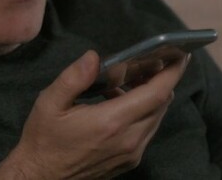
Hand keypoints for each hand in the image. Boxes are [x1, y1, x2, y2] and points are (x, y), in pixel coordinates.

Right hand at [0, 50, 188, 178]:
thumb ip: (74, 77)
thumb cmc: (43, 139)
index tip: (181, 54)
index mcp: (112, 122)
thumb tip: (95, 57)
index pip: (156, 93)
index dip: (172, 72)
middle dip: (160, 80)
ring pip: (155, 118)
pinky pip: (147, 131)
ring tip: (128, 81)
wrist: (40, 178)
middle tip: (147, 62)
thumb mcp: (50, 103)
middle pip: (160, 103)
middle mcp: (129, 139)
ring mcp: (131, 153)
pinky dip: (142, 112)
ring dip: (150, 96)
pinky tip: (119, 104)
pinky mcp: (129, 161)